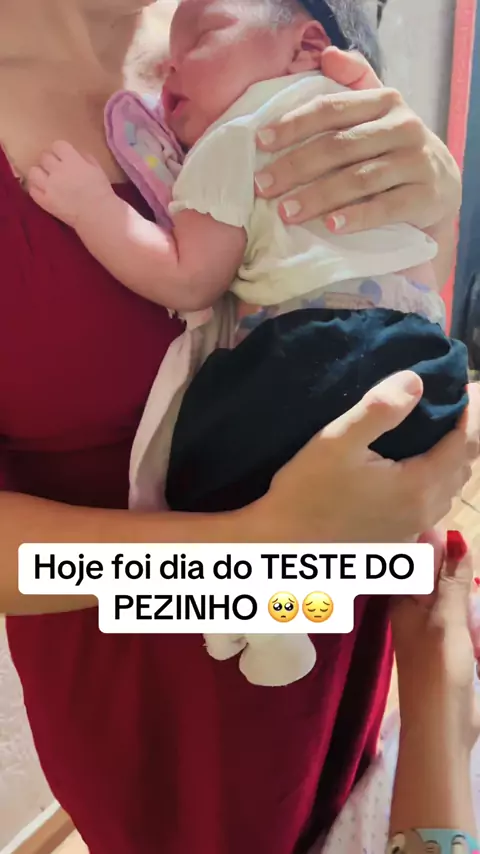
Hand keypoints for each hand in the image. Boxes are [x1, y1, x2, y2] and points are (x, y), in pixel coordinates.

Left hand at [27, 141, 113, 227]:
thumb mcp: (98, 170)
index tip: (64, 156)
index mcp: (72, 161)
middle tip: (55, 169)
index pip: (58, 145)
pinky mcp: (45, 201)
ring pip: (33, 171)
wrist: (98, 215)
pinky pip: (32, 190)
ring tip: (45, 179)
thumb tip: (78, 155)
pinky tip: (43, 191)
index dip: (60, 150)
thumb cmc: (101, 192)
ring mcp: (49, 186)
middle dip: (49, 161)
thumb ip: (86, 159)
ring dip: (39, 173)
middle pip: (44, 156)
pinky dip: (36, 189)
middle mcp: (58, 171)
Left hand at [254, 48, 461, 233]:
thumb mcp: (377, 111)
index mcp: (385, 101)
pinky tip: (330, 226)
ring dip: (318, 197)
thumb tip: (326, 55)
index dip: (294, 124)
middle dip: (295, 167)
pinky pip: (385, 208)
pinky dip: (356, 217)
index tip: (261, 142)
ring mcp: (416, 162)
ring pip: (358, 179)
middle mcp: (403, 127)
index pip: (332, 108)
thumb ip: (353, 81)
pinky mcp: (424, 196)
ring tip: (287, 212)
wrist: (441, 184)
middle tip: (263, 186)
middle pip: (339, 146)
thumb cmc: (394, 147)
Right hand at [255, 373, 479, 543]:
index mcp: (417, 486)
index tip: (468, 388)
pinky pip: (432, 505)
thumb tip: (416, 381)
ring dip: (452, 459)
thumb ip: (379, 410)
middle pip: (462, 468)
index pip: (462, 443)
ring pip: (449, 490)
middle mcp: (423, 512)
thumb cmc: (306, 491)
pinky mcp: (396, 539)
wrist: (282, 543)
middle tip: (460, 403)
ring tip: (444, 431)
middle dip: (465, 434)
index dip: (470, 414)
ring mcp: (411, 530)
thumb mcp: (336, 441)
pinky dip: (437, 481)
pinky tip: (418, 468)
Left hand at [391, 532, 478, 746]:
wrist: (443, 726)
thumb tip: (454, 536)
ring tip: (469, 637)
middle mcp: (415, 609)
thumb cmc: (439, 670)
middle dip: (463, 589)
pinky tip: (474, 645)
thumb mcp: (447, 619)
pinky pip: (465, 621)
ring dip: (470, 611)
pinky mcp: (451, 644)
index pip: (419, 558)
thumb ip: (452, 580)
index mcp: (404, 598)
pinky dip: (474, 629)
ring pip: (459, 599)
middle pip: (444, 578)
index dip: (442, 551)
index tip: (453, 577)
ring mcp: (434, 627)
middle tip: (463, 620)